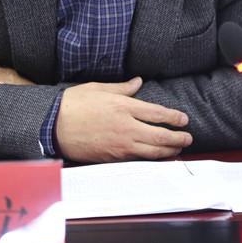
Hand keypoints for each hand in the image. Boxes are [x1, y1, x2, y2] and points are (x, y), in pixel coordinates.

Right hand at [55, 77, 192, 162]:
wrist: (54, 126)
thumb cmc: (73, 104)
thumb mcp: (98, 88)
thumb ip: (122, 88)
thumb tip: (138, 82)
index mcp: (123, 107)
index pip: (157, 113)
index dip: (174, 117)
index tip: (184, 120)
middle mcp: (126, 127)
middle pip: (160, 136)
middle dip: (178, 138)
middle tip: (187, 138)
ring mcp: (120, 145)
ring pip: (153, 151)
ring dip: (169, 151)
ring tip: (178, 149)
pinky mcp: (113, 157)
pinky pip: (138, 159)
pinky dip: (152, 159)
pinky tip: (158, 157)